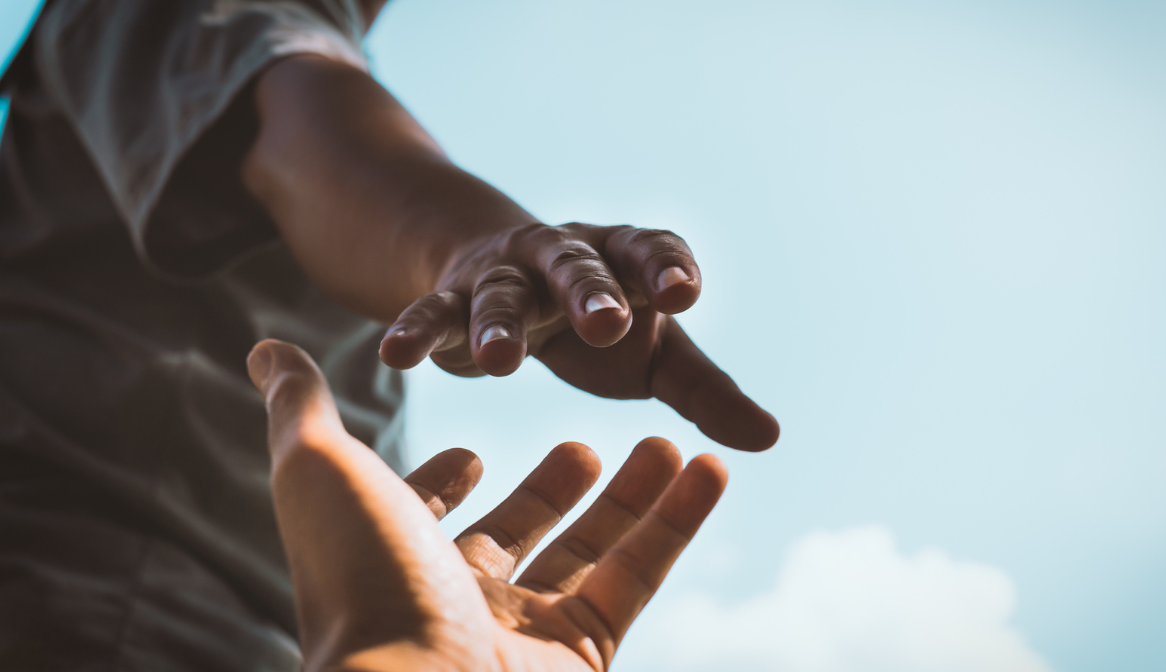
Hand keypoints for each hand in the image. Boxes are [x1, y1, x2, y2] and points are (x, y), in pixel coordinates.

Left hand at [248, 339, 727, 670]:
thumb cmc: (363, 579)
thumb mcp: (322, 471)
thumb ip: (301, 408)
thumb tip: (266, 348)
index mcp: (393, 557)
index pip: (421, 516)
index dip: (443, 485)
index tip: (472, 452)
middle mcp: (455, 599)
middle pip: (517, 532)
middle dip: (551, 490)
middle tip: (585, 446)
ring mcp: (522, 632)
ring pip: (591, 553)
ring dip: (633, 496)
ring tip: (669, 442)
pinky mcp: (583, 651)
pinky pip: (638, 577)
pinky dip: (678, 522)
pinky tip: (709, 468)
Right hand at [377, 222, 779, 450]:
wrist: (507, 277)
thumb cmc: (600, 322)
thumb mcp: (656, 354)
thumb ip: (706, 392)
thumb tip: (769, 439)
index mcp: (624, 261)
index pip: (650, 252)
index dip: (666, 268)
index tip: (685, 293)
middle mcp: (565, 258)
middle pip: (578, 267)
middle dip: (591, 293)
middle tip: (607, 323)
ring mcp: (505, 275)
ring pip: (501, 294)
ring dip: (498, 323)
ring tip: (499, 364)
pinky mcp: (453, 298)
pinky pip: (432, 313)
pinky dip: (415, 331)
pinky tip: (395, 354)